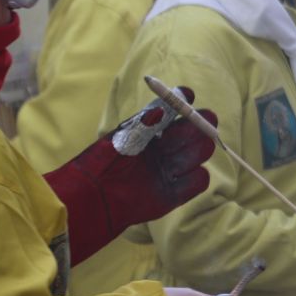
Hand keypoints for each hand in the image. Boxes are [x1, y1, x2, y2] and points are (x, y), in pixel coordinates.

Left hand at [44, 89, 217, 265]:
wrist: (91, 199)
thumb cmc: (100, 164)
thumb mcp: (121, 138)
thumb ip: (144, 124)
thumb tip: (165, 107)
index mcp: (151, 130)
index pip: (175, 110)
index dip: (184, 102)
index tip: (188, 97)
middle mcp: (165, 147)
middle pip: (195, 130)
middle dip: (202, 124)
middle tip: (205, 124)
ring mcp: (171, 169)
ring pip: (201, 152)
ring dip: (197, 150)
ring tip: (176, 158)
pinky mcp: (175, 193)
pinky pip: (199, 180)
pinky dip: (195, 177)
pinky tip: (178, 177)